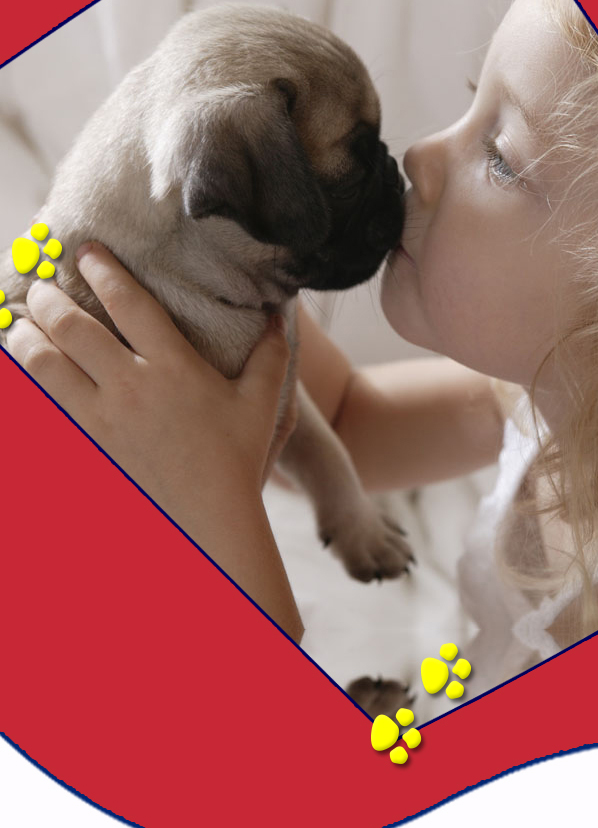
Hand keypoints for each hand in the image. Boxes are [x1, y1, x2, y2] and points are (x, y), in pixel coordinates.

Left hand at [6, 243, 291, 528]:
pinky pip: (44, 404)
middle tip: (41, 284)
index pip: (130, 304)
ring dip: (27, 335)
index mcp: (175, 366)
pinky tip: (26, 369)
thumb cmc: (238, 457)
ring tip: (22, 322)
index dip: (104, 270)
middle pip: (74, 327)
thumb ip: (272, 353)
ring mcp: (104, 417)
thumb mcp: (262, 402)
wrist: (210, 516)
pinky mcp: (89, 443)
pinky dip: (28, 380)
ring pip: (45, 363)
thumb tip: (281, 312)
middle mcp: (133, 385)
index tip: (86, 250)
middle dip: (50, 297)